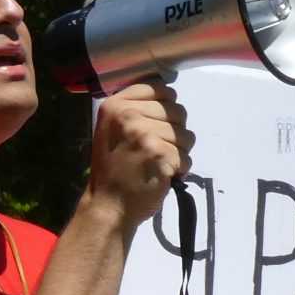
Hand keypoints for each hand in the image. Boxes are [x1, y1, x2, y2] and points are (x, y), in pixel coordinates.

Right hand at [83, 80, 193, 226]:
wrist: (108, 206)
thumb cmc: (113, 170)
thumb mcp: (113, 130)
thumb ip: (135, 110)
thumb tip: (170, 96)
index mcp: (115, 105)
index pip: (159, 88)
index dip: (167, 105)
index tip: (158, 124)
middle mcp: (128, 115)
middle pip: (176, 110)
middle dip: (174, 132)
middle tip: (156, 150)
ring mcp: (144, 134)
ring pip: (186, 134)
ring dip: (179, 152)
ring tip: (158, 164)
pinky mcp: (160, 154)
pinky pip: (186, 156)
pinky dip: (179, 169)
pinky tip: (162, 175)